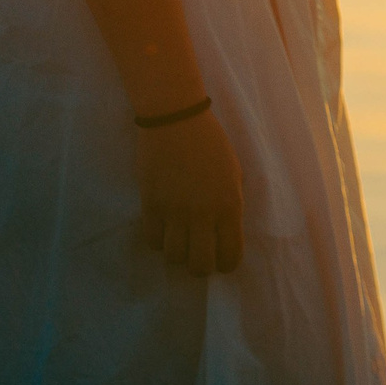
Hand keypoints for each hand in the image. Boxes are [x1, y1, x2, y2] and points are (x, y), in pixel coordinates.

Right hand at [137, 108, 244, 275]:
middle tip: (198, 252)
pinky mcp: (151, 204)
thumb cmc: (210, 142)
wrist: (175, 118)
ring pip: (174, 257)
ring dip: (178, 253)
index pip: (231, 256)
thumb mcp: (233, 173)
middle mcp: (203, 213)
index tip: (220, 258)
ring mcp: (175, 211)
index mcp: (230, 205)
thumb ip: (231, 205)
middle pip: (200, 266)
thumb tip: (224, 233)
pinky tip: (163, 227)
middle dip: (200, 266)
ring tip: (179, 238)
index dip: (226, 264)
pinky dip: (158, 240)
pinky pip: (152, 241)